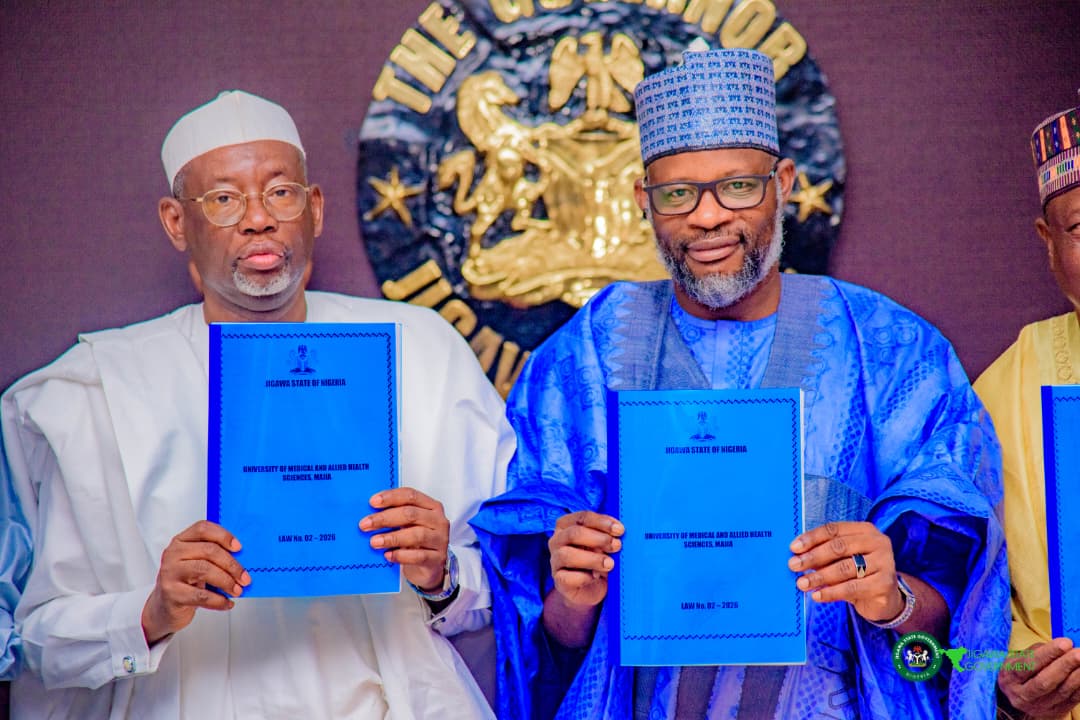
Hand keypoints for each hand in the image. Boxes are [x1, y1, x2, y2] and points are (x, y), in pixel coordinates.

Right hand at [142, 520, 249, 644]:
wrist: (164, 607)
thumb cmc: (186, 581)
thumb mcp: (197, 562)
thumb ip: (214, 556)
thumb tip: (244, 558)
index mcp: (181, 541)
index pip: (203, 529)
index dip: (223, 536)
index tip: (239, 548)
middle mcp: (173, 553)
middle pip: (209, 551)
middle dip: (232, 565)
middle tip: (245, 578)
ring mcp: (170, 573)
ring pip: (205, 570)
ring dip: (227, 582)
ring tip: (237, 590)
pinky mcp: (171, 593)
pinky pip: (201, 595)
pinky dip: (218, 601)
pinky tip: (227, 603)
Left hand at [360, 487, 448, 591]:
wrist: (429, 567)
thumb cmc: (416, 542)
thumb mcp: (408, 524)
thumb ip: (395, 515)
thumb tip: (369, 514)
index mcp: (431, 507)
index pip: (411, 495)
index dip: (391, 497)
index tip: (372, 502)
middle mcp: (438, 521)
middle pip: (411, 514)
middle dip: (385, 518)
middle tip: (365, 524)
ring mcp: (440, 540)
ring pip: (416, 535)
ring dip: (391, 538)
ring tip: (374, 542)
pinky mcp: (438, 559)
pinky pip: (419, 556)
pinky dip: (401, 555)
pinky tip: (388, 555)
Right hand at [548, 511, 623, 609]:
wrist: (591, 589)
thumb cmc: (597, 560)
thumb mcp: (603, 546)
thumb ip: (608, 536)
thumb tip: (620, 533)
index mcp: (567, 525)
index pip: (582, 518)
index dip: (602, 522)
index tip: (620, 530)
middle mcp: (557, 540)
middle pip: (574, 533)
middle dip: (599, 539)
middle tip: (617, 546)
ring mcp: (555, 560)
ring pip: (568, 555)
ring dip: (593, 559)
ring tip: (610, 564)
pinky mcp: (558, 580)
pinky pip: (568, 577)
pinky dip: (584, 577)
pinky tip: (596, 577)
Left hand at [788, 521, 902, 623]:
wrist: (885, 597)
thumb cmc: (858, 573)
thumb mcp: (842, 559)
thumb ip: (824, 554)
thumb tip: (797, 555)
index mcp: (865, 530)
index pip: (834, 529)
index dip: (812, 538)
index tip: (793, 548)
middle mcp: (878, 542)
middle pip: (839, 547)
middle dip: (813, 556)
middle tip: (794, 565)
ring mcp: (884, 563)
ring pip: (845, 568)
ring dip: (819, 576)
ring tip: (802, 583)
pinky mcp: (884, 584)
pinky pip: (852, 588)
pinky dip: (831, 592)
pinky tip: (817, 596)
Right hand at [998, 639, 1079, 717]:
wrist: (1020, 698)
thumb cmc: (1022, 672)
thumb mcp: (1019, 659)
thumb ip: (1038, 651)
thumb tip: (1061, 646)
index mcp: (1010, 677)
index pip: (1028, 665)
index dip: (1047, 654)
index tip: (1065, 643)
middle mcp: (1023, 694)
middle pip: (1045, 681)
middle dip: (1064, 665)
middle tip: (1079, 653)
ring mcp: (1040, 706)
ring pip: (1062, 692)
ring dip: (1077, 676)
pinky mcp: (1056, 712)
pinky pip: (1073, 700)